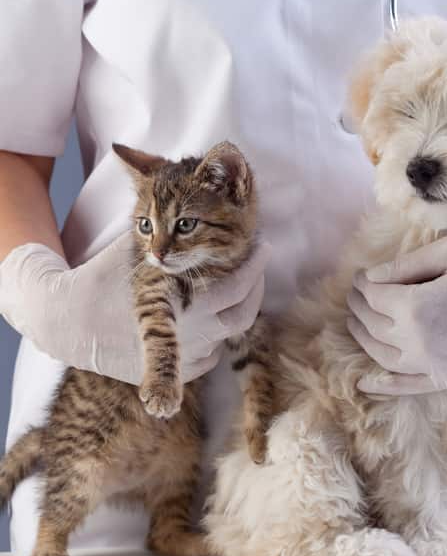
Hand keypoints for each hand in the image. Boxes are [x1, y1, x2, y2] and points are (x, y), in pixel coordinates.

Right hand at [0, 233, 270, 383]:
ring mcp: (192, 355)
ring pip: (232, 325)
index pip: (236, 285)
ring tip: (234, 278)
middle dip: (254, 278)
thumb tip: (186, 184)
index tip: (266, 245)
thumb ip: (163, 221)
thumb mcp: (132, 246)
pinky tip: (204, 309)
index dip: (254, 267)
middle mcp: (193, 332)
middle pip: (245, 307)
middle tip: (257, 255)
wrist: (70, 327)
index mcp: (181, 300)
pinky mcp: (187, 370)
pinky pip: (216, 346)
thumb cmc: (103, 280)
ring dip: (236, 302)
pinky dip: (214, 326)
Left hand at [346, 234, 446, 395]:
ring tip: (358, 322)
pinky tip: (366, 383)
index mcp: (415, 307)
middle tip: (357, 294)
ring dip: (364, 338)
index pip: (372, 295)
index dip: (361, 283)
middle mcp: (418, 343)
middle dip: (359, 308)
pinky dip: (383, 386)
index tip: (361, 275)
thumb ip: (405, 265)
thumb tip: (370, 278)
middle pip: (372, 325)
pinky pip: (406, 388)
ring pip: (381, 356)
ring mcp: (433, 366)